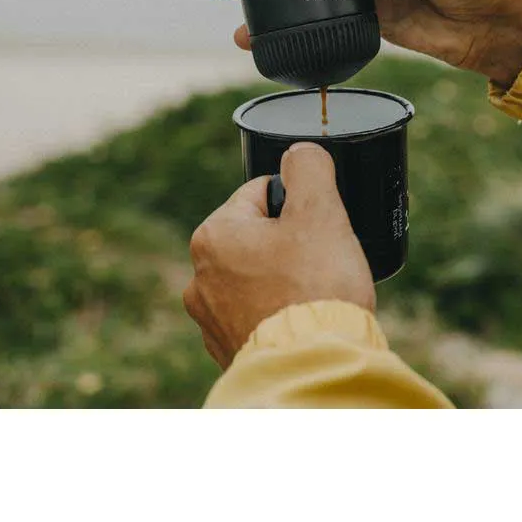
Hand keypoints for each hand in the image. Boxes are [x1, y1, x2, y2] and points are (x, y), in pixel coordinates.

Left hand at [182, 142, 374, 368]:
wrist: (313, 367)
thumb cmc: (316, 287)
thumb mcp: (320, 210)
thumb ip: (308, 167)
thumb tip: (300, 153)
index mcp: (214, 235)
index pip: (262, 194)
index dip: (300, 206)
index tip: (319, 229)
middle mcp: (199, 277)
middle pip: (260, 237)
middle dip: (293, 245)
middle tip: (322, 264)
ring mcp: (210, 319)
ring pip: (258, 278)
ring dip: (285, 281)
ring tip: (314, 297)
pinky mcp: (227, 351)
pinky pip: (258, 317)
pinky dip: (280, 315)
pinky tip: (303, 323)